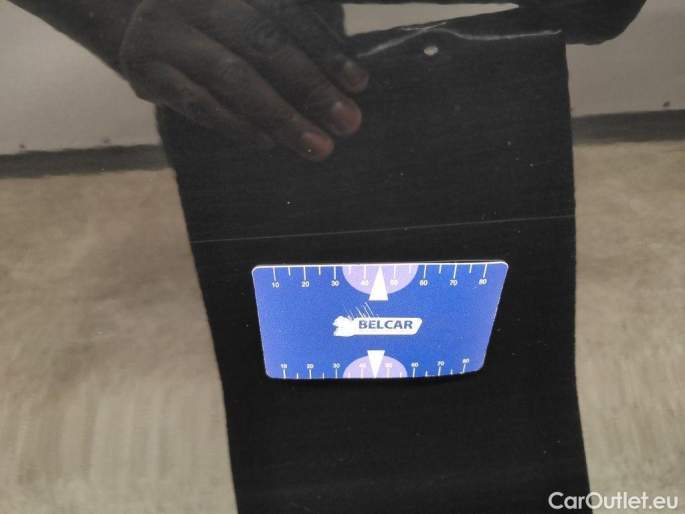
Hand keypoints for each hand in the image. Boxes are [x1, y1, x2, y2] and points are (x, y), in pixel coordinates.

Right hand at [119, 0, 368, 159]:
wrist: (135, 26)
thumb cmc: (211, 28)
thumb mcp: (243, 16)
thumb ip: (287, 38)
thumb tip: (345, 86)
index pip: (286, 14)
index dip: (325, 50)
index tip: (358, 84)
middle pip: (262, 42)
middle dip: (311, 87)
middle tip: (347, 123)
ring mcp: (165, 32)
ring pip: (232, 76)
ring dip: (279, 116)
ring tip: (316, 145)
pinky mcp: (145, 70)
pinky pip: (198, 103)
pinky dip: (236, 124)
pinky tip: (268, 142)